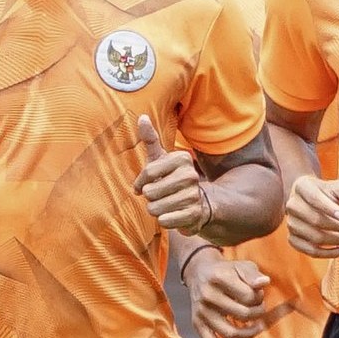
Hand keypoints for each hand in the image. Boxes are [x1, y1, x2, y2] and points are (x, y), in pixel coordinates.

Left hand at [135, 115, 210, 234]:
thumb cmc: (171, 178)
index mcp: (182, 158)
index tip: (141, 185)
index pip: (148, 172)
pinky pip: (165, 220)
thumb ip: (151, 139)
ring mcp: (194, 196)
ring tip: (165, 204)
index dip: (139, 182)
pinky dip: (164, 220)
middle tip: (158, 195)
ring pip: (155, 208)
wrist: (198, 203)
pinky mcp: (194, 215)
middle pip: (150, 192)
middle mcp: (191, 175)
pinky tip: (172, 214)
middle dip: (150, 197)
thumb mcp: (161, 159)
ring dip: (155, 209)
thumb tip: (142, 117)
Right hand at [186, 249, 269, 337]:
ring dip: (249, 334)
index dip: (259, 298)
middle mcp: (207, 295)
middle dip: (258, 314)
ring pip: (229, 333)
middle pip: (242, 315)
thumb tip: (264, 283)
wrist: (199, 272)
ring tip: (257, 328)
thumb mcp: (241, 265)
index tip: (259, 295)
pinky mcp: (197, 324)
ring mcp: (201, 312)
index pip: (248, 296)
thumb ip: (253, 274)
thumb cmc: (226, 271)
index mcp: (218, 278)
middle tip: (260, 310)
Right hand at [285, 174, 338, 258]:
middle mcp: (292, 205)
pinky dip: (329, 253)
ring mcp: (291, 224)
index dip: (328, 208)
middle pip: (315, 220)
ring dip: (337, 240)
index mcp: (302, 187)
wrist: (314, 200)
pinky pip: (311, 251)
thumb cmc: (330, 192)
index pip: (314, 199)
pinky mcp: (293, 239)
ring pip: (314, 238)